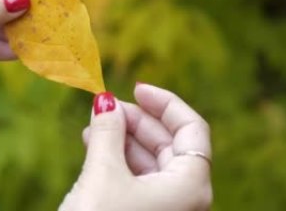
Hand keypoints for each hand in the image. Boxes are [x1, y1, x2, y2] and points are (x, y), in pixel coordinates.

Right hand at [60, 84, 211, 210]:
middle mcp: (185, 198)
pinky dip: (117, 160)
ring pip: (151, 162)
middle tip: (106, 106)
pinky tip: (93, 147)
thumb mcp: (102, 172)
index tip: (136, 88)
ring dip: (123, 139)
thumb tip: (106, 100)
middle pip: (170, 143)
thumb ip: (107, 131)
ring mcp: (165, 210)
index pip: (191, 128)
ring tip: (93, 126)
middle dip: (137, 120)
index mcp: (190, 184)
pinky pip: (138, 180)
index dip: (165, 103)